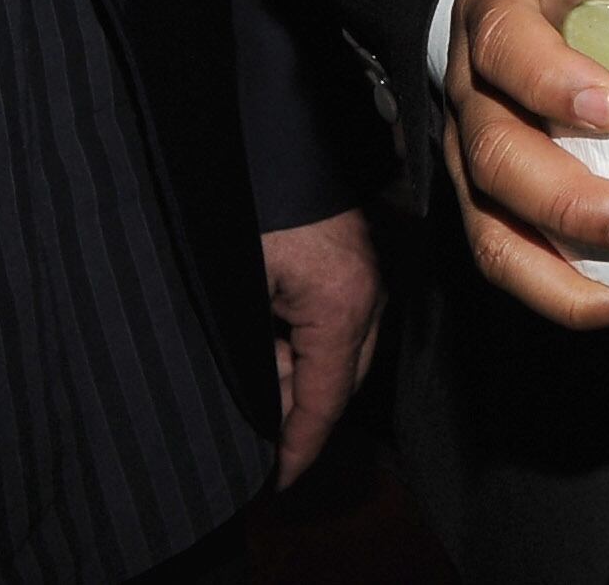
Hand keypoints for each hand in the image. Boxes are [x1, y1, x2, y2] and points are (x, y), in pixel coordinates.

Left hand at [258, 207, 383, 486]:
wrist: (264, 128)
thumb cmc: (248, 198)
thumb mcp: (238, 290)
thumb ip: (257, 359)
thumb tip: (263, 409)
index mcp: (345, 304)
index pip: (325, 400)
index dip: (298, 447)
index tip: (276, 480)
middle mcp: (369, 290)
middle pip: (341, 379)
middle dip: (300, 414)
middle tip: (257, 442)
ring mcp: (367, 268)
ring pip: (338, 348)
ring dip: (297, 373)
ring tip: (248, 381)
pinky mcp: (355, 251)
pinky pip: (335, 316)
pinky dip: (302, 340)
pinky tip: (264, 340)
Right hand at [442, 0, 608, 328]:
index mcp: (501, 10)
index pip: (505, 47)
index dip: (548, 80)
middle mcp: (472, 89)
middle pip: (496, 157)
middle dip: (570, 203)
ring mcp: (473, 153)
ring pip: (493, 228)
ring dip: (568, 268)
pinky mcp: (491, 201)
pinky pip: (511, 259)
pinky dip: (569, 293)